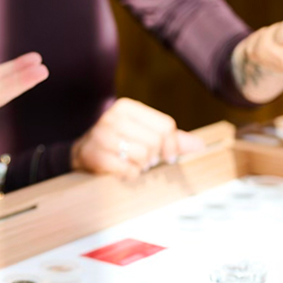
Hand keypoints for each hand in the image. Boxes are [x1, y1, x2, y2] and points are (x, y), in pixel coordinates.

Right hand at [69, 98, 204, 178]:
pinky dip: (130, 174)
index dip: (171, 145)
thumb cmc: (118, 144)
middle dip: (154, 156)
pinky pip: (127, 169)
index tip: (167, 156)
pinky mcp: (94, 155)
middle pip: (155, 141)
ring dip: (141, 166)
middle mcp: (112, 117)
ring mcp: (101, 135)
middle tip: (146, 161)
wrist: (82, 153)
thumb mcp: (144, 135)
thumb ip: (171, 139)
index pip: (165, 125)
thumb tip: (200, 145)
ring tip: (132, 164)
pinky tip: (122, 170)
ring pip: (143, 155)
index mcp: (126, 107)